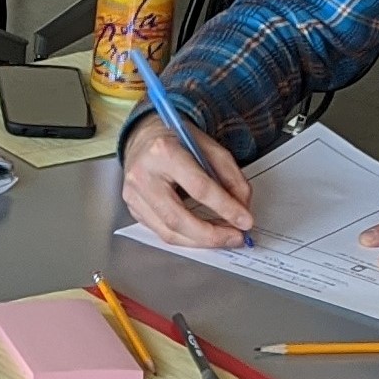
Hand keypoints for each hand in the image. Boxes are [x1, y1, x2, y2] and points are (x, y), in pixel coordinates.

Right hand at [120, 115, 255, 247]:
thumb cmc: (176, 140)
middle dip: (212, 234)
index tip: (245, 221)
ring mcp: (134, 195)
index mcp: (164, 152)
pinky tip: (203, 235)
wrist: (144, 136)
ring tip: (223, 238)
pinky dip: (186, 238)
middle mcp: (143, 175)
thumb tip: (242, 207)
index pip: (199, 188)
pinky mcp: (134, 209)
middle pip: (179, 218)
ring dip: (201, 241)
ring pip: (169, 232)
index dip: (225, 208)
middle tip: (235, 237)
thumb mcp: (208, 146)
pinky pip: (162, 232)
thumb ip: (230, 175)